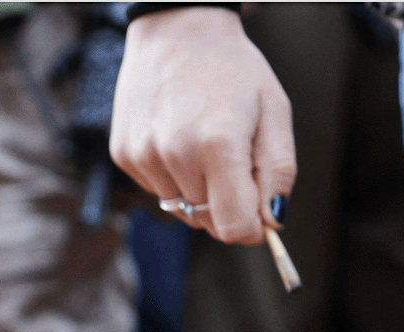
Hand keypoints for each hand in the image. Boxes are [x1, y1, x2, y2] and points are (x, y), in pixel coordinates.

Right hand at [110, 7, 296, 245]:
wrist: (177, 30)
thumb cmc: (232, 69)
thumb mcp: (274, 112)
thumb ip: (279, 172)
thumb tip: (272, 222)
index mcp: (218, 146)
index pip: (234, 228)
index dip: (251, 227)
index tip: (258, 212)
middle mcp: (176, 154)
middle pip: (209, 222)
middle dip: (228, 204)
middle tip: (233, 161)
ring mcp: (144, 155)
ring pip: (182, 210)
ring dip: (199, 190)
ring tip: (203, 142)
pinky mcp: (124, 154)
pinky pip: (158, 190)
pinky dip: (174, 176)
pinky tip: (178, 137)